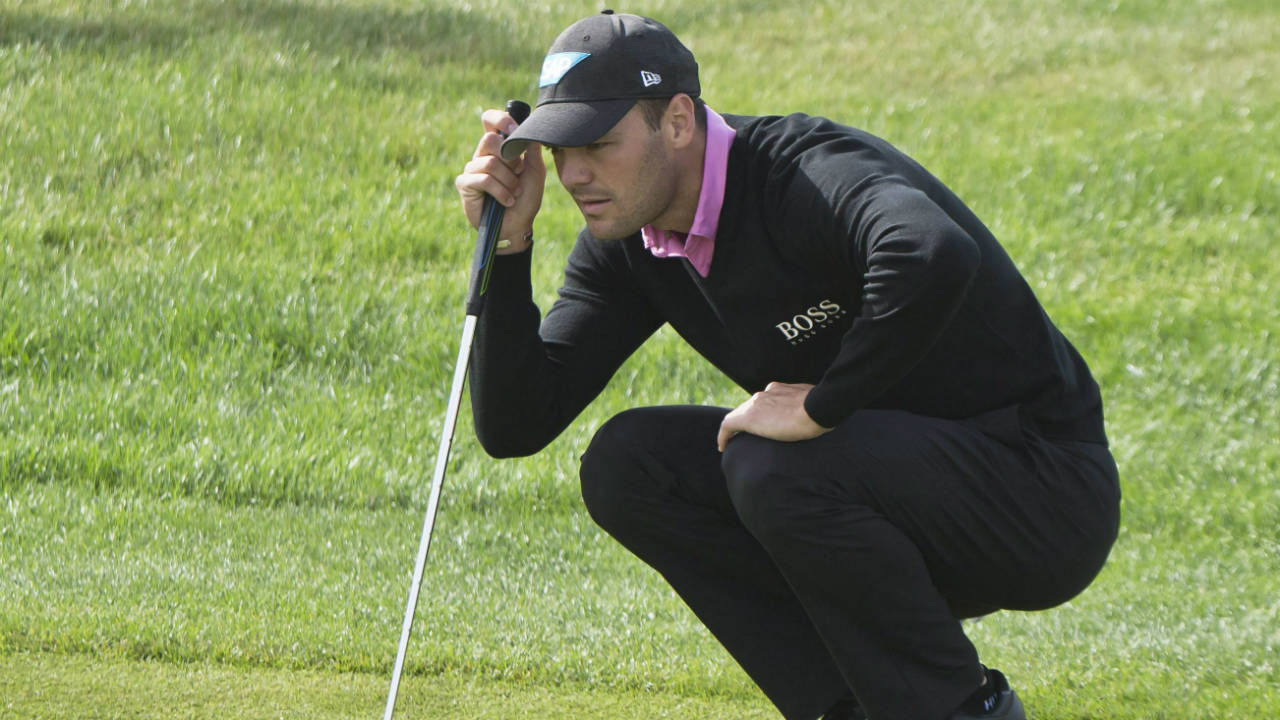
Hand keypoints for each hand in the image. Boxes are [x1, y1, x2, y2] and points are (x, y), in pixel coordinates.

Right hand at [454, 108, 546, 253]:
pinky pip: (483, 179)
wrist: (517, 226)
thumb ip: (532, 151)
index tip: (515, 130)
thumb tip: (530, 129)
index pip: (490, 120)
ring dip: (508, 181)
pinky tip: (507, 201)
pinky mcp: (464, 184)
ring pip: (490, 163)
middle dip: (510, 159)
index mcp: (498, 147)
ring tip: (514, 193)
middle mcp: (482, 154)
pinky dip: (500, 191)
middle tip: (518, 173)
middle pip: (490, 139)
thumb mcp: (535, 173)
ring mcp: (471, 168)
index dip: (500, 119)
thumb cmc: (525, 199)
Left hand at [717, 382, 830, 451]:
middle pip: (751, 407)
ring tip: (734, 441)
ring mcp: (756, 403)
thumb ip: (809, 407)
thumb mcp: (816, 405)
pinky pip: (728, 425)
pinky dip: (724, 435)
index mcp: (781, 389)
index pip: (767, 400)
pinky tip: (722, 447)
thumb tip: (820, 416)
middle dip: (748, 420)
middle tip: (747, 436)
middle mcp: (766, 393)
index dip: (762, 412)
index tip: (763, 421)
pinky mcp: (748, 417)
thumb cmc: (824, 409)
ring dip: (738, 428)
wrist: (819, 408)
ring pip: (740, 414)